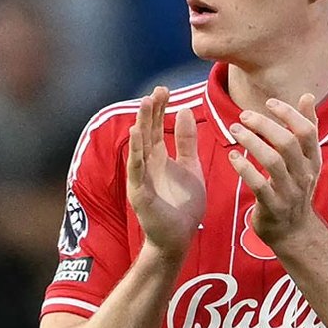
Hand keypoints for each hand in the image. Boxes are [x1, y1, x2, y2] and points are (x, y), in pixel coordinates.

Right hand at [126, 87, 205, 258]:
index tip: (164, 89)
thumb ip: (187, 142)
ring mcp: (140, 178)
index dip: (159, 109)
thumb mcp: (191, 167)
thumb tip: (184, 111)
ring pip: (139, 146)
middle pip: (146, 132)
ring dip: (142, 125)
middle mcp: (146, 165)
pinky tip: (136, 134)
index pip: (156, 128)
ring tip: (145, 104)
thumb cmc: (183, 205)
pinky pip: (137, 169)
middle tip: (156, 90)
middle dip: (151, 111)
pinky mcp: (140, 193)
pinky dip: (136, 151)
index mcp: (158, 158)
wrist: (179, 238)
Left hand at [227, 94, 321, 247]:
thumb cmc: (296, 189)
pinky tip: (232, 157)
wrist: (294, 232)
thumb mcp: (306, 160)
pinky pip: (259, 185)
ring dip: (252, 142)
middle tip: (244, 116)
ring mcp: (290, 192)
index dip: (289, 114)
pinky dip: (244, 168)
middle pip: (288, 143)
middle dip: (265, 125)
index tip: (269, 103)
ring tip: (235, 130)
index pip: (307, 131)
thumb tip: (308, 96)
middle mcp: (304, 175)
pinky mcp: (273, 207)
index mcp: (313, 160)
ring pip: (273, 161)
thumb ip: (307, 129)